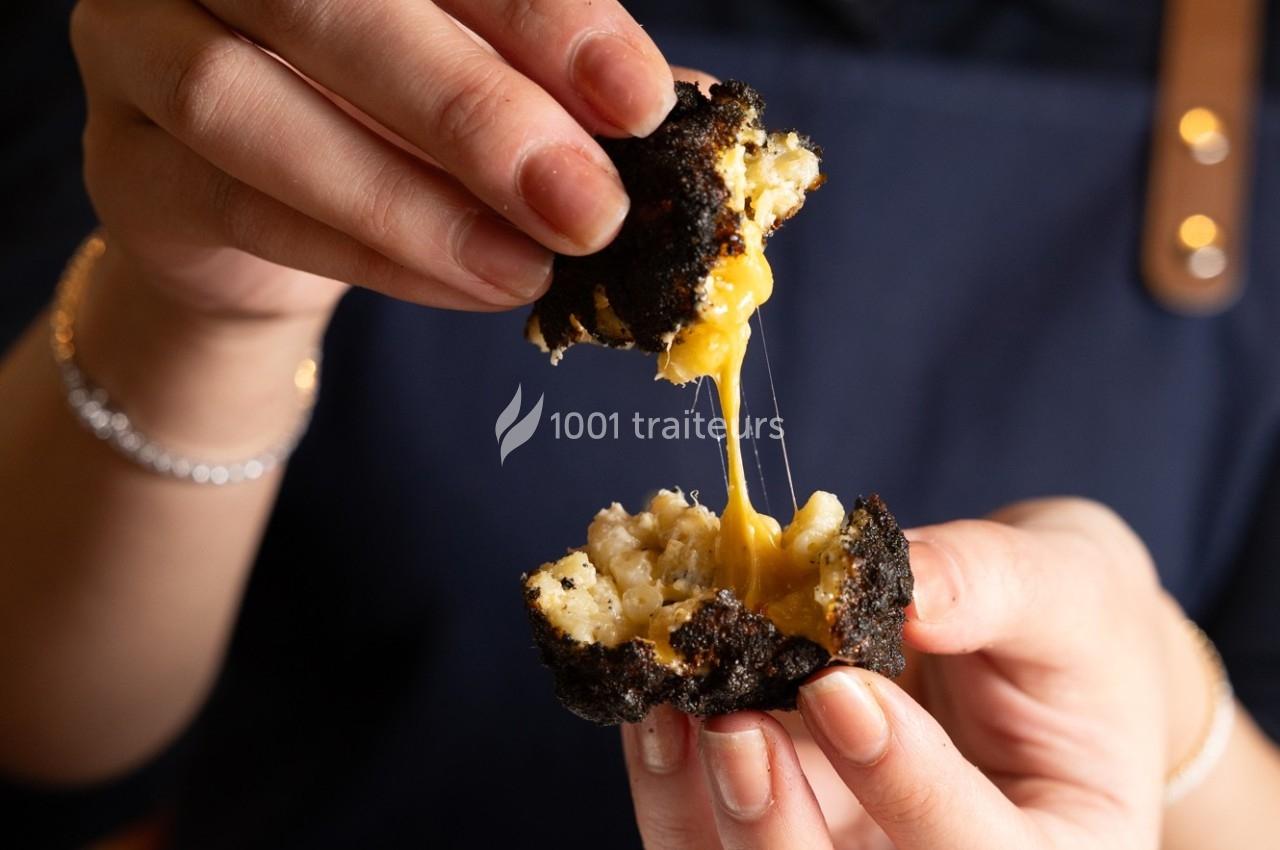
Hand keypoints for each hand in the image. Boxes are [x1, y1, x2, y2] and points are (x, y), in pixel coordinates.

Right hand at [69, 0, 676, 320]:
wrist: (250, 207)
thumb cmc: (383, 117)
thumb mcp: (482, 85)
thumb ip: (565, 88)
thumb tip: (696, 124)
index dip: (545, 14)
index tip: (640, 102)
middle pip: (328, 0)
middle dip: (474, 109)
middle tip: (588, 205)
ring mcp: (136, 43)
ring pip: (248, 104)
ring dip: (411, 200)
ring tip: (529, 267)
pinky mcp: (123, 161)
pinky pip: (237, 206)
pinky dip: (368, 253)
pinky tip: (470, 285)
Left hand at [623, 499, 1201, 848]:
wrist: (1026, 643)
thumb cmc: (1068, 624)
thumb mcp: (1062, 587)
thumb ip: (988, 584)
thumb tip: (898, 577)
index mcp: (1057, 849)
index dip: (903, 788)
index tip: (840, 688)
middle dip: (773, 828)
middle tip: (734, 722)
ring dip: (701, 813)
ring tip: (675, 710)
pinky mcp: (788, 818)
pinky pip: (709, 837)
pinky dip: (669, 785)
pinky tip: (658, 712)